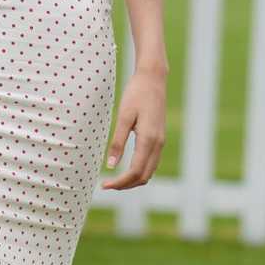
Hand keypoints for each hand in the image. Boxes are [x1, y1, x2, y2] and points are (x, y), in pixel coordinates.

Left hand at [101, 67, 166, 189]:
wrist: (153, 79)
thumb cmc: (136, 94)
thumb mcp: (123, 116)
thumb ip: (118, 141)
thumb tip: (111, 165)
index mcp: (149, 139)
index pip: (135, 171)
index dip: (120, 182)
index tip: (103, 185)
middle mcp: (158, 144)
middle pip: (144, 176)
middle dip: (126, 185)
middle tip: (106, 185)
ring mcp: (160, 142)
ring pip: (149, 171)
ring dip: (133, 180)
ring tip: (114, 179)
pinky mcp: (159, 138)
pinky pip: (151, 162)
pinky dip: (139, 171)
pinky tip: (126, 167)